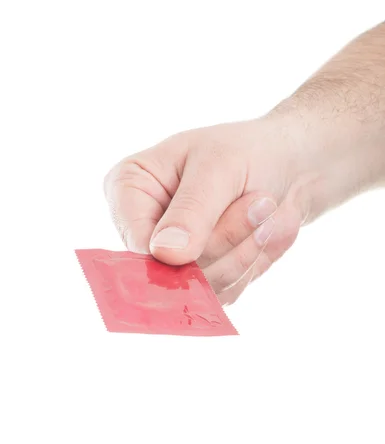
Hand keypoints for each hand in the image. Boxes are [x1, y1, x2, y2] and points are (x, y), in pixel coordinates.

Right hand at [104, 117, 305, 304]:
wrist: (293, 164)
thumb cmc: (250, 150)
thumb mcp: (220, 167)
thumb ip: (191, 211)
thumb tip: (165, 255)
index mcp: (130, 188)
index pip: (135, 240)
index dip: (172, 253)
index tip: (214, 230)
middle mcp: (145, 226)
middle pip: (168, 270)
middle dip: (224, 242)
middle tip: (261, 204)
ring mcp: (172, 256)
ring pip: (198, 286)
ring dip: (243, 253)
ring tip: (266, 209)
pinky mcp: (202, 276)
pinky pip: (223, 293)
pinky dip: (251, 264)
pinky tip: (263, 231)